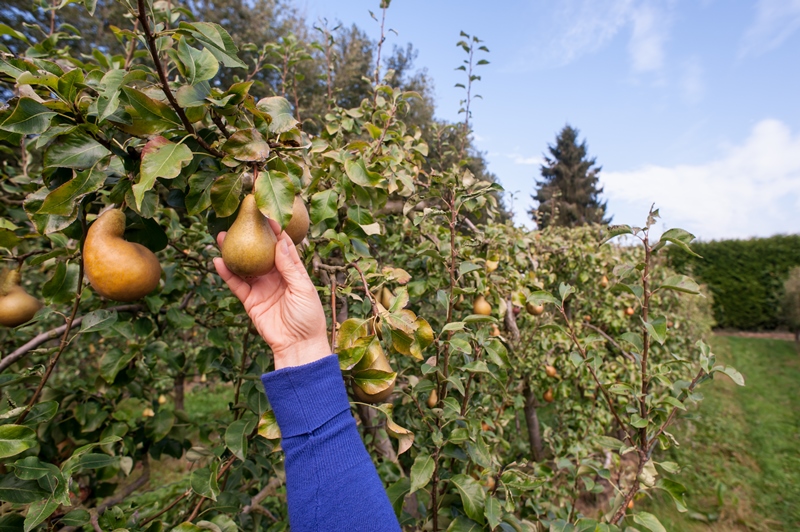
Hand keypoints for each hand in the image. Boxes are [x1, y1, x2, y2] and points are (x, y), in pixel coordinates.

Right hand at [213, 224, 330, 369]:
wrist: (298, 345)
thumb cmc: (308, 317)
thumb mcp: (303, 289)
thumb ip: (290, 267)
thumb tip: (280, 243)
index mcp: (292, 272)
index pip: (283, 247)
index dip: (275, 231)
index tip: (266, 215)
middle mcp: (276, 277)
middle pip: (260, 253)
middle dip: (249, 238)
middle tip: (238, 221)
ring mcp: (262, 288)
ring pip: (245, 266)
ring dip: (233, 253)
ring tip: (220, 237)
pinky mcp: (251, 301)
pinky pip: (237, 284)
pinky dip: (227, 273)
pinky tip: (217, 261)